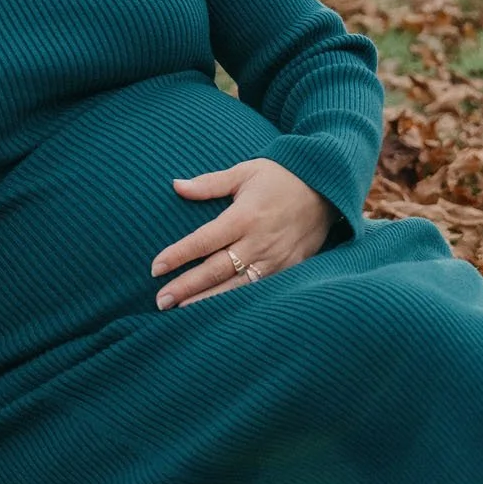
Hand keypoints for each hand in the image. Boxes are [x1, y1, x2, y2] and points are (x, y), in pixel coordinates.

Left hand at [151, 159, 332, 308]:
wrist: (327, 188)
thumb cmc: (281, 177)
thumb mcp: (246, 171)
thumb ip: (210, 184)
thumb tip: (176, 185)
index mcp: (245, 216)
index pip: (204, 240)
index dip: (178, 255)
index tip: (155, 268)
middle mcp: (258, 241)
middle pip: (216, 270)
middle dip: (186, 287)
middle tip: (160, 301)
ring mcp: (275, 259)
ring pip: (236, 287)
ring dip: (207, 301)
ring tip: (182, 311)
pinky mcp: (289, 269)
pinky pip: (259, 290)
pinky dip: (238, 302)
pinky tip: (220, 312)